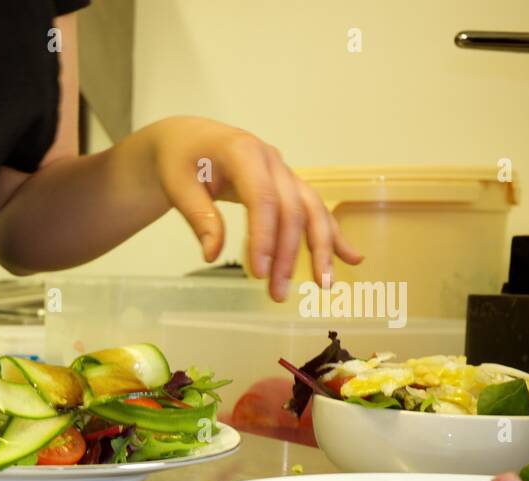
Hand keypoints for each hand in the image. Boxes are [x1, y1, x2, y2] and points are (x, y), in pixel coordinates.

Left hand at [148, 116, 361, 300]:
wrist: (188, 139)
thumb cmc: (180, 160)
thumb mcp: (178, 185)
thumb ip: (199, 217)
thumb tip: (212, 255)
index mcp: (244, 152)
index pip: (262, 198)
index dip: (263, 237)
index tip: (257, 272)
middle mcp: (272, 161)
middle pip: (291, 210)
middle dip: (287, 254)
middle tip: (277, 293)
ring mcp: (285, 172)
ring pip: (311, 211)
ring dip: (319, 249)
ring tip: (323, 286)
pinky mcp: (288, 185)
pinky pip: (314, 210)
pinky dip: (332, 234)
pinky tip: (350, 258)